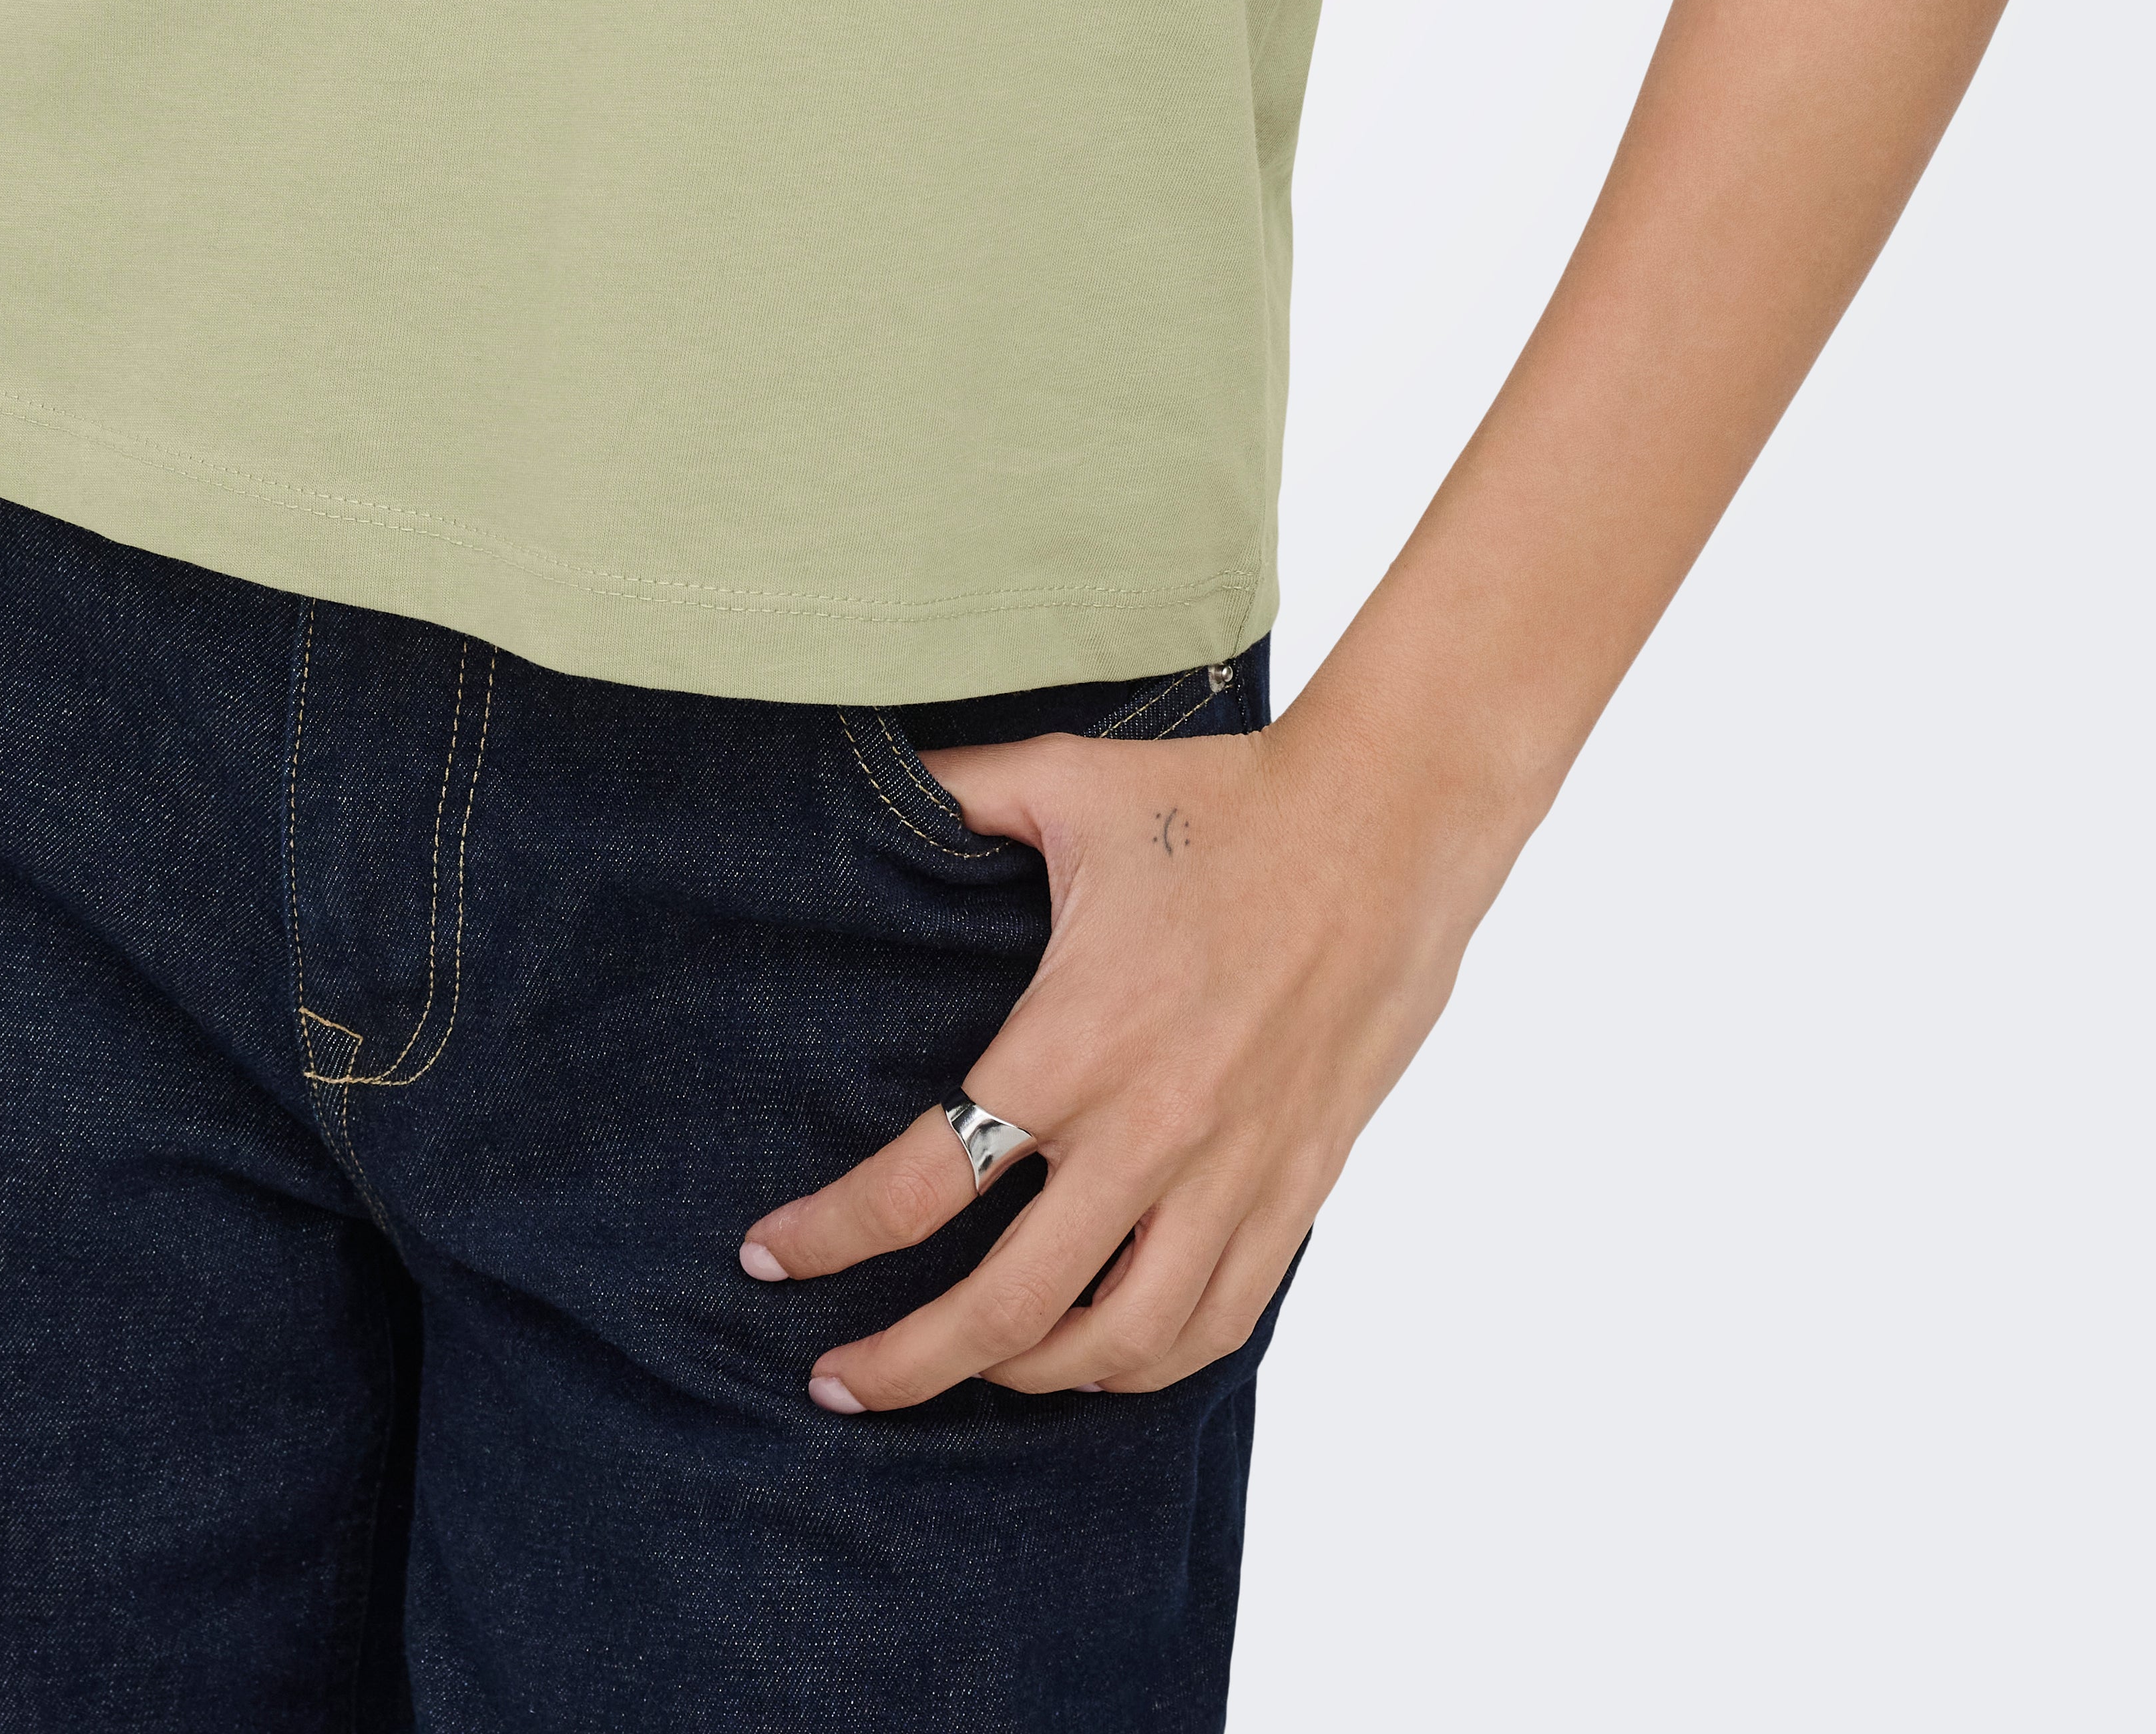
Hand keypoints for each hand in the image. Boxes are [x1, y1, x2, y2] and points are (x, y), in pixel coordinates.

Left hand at [736, 697, 1512, 1406]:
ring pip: (1112, 1342)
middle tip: (837, 1383)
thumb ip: (960, 791)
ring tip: (962, 1372)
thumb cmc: (1221, 798)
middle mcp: (1148, 1130)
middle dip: (905, 1362)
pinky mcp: (1293, 1190)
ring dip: (1023, 1376)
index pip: (927, 1178)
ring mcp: (1228, 1174)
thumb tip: (879, 772)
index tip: (769, 1259)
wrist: (1387, 828)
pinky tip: (1092, 1360)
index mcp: (1074, 1039)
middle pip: (1005, 1303)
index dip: (833, 1234)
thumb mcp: (1067, 779)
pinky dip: (1140, 1364)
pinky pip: (1213, 1324)